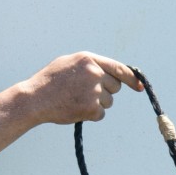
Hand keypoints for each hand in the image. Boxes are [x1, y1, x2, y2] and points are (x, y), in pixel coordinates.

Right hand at [16, 52, 143, 124]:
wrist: (35, 99)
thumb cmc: (50, 81)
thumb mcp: (69, 63)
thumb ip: (90, 65)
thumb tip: (110, 73)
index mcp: (89, 59)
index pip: (119, 68)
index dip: (132, 79)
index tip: (139, 87)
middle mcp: (94, 73)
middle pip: (115, 87)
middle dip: (105, 92)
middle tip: (85, 93)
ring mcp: (94, 91)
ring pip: (108, 102)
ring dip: (97, 104)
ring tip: (76, 100)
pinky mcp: (92, 108)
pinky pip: (100, 114)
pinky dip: (91, 114)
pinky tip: (75, 109)